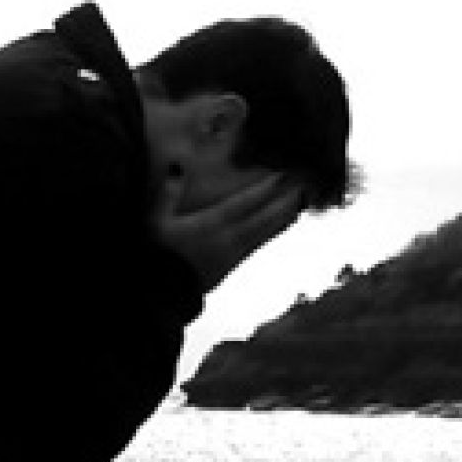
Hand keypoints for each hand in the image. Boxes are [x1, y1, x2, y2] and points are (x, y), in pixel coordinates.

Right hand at [150, 171, 303, 291]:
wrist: (161, 296)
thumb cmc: (157, 255)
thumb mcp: (156, 221)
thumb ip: (167, 192)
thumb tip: (177, 165)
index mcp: (213, 224)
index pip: (246, 202)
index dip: (267, 187)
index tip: (284, 174)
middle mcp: (230, 238)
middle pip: (266, 216)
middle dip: (285, 200)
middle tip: (306, 184)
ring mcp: (234, 253)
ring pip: (267, 231)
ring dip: (285, 215)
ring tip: (301, 202)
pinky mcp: (233, 265)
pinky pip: (259, 243)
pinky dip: (273, 230)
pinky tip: (280, 225)